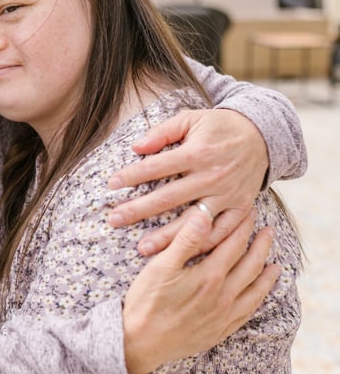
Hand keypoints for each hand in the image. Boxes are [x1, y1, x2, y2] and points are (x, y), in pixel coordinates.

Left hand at [107, 108, 267, 255]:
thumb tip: (136, 147)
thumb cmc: (219, 127)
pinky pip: (222, 232)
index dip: (132, 176)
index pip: (156, 167)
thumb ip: (163, 132)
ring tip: (142, 248)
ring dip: (166, 237)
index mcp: (198, 152)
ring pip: (193, 221)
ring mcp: (228, 195)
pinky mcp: (241, 208)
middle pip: (168, 198)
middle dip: (138, 210)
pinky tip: (182, 254)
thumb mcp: (191, 119)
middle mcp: (212, 176)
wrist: (263, 135)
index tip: (110, 185)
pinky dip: (203, 245)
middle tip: (113, 220)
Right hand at [122, 208, 277, 373]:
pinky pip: (248, 312)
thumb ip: (185, 240)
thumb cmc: (146, 302)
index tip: (249, 213)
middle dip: (261, 246)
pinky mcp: (220, 330)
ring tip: (276, 263)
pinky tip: (260, 296)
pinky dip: (259, 300)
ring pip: (255, 290)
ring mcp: (224, 315)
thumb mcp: (160, 266)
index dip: (243, 227)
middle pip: (250, 266)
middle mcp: (223, 296)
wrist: (141, 342)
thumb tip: (204, 215)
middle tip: (269, 231)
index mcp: (210, 276)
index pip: (233, 245)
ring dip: (267, 274)